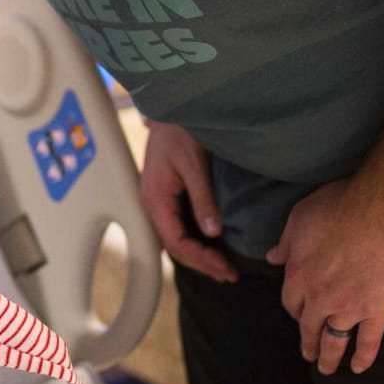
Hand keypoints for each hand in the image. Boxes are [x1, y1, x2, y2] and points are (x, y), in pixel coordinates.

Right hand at [140, 120, 237, 281]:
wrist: (171, 109)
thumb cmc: (179, 130)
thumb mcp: (194, 163)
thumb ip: (203, 198)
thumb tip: (213, 232)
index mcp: (156, 199)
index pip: (176, 242)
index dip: (200, 259)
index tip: (224, 267)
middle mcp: (154, 204)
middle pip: (175, 246)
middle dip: (202, 263)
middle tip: (229, 274)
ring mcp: (160, 201)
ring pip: (177, 239)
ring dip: (199, 256)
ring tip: (223, 268)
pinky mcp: (168, 196)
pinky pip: (180, 226)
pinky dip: (196, 241)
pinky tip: (213, 246)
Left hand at [266, 180, 383, 374]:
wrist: (382, 212)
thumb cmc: (339, 207)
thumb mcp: (300, 218)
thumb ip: (286, 242)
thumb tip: (272, 258)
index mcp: (298, 276)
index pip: (290, 302)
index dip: (294, 309)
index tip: (298, 313)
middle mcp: (320, 298)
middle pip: (309, 327)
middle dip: (307, 342)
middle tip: (308, 353)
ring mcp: (350, 306)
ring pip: (335, 339)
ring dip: (329, 357)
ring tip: (327, 368)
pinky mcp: (378, 309)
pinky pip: (369, 340)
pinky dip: (364, 357)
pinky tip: (358, 368)